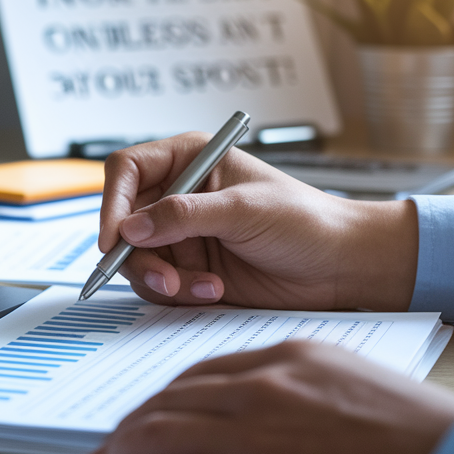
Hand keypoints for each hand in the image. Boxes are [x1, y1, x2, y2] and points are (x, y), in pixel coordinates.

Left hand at [75, 341, 453, 453]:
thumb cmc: (427, 441)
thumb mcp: (357, 386)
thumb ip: (301, 389)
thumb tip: (264, 412)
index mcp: (288, 359)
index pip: (199, 374)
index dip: (160, 398)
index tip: (143, 414)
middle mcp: (261, 392)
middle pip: (168, 403)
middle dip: (126, 427)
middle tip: (104, 446)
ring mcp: (254, 442)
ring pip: (156, 439)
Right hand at [100, 134, 418, 309]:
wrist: (341, 267)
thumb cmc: (307, 221)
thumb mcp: (244, 210)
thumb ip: (183, 216)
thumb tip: (130, 228)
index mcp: (188, 161)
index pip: (126, 171)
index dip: (113, 202)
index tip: (115, 238)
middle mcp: (177, 195)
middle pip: (123, 222)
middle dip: (139, 256)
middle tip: (165, 278)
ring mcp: (180, 235)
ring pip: (136, 259)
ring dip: (163, 279)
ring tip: (204, 287)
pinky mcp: (188, 269)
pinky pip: (157, 284)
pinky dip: (179, 293)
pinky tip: (214, 291)